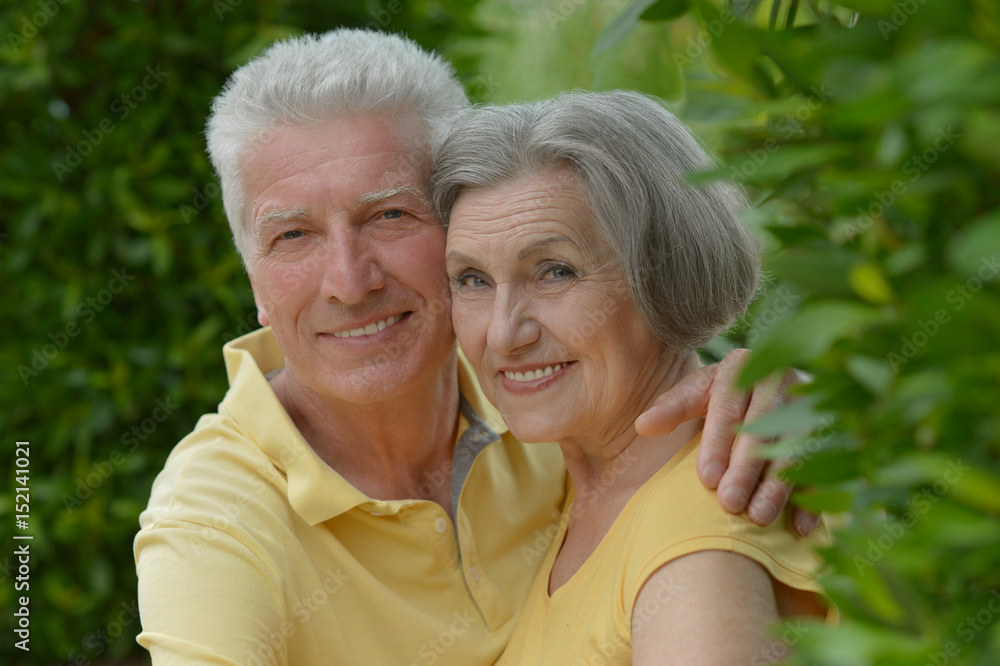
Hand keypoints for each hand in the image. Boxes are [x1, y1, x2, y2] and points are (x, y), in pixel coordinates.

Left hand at [634, 349, 820, 535]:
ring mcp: (811, 405)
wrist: (774, 383)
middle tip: (729, 504)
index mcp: (743, 366)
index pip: (728, 407)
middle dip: (746, 469)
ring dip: (779, 486)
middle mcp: (781, 381)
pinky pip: (826, 467)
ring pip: (796, 449)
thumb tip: (643, 426)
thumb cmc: (726, 394)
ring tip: (758, 517)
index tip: (705, 479)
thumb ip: (673, 408)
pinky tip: (798, 527)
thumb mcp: (698, 392)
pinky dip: (814, 498)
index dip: (718, 443)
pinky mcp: (832, 432)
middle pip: (763, 429)